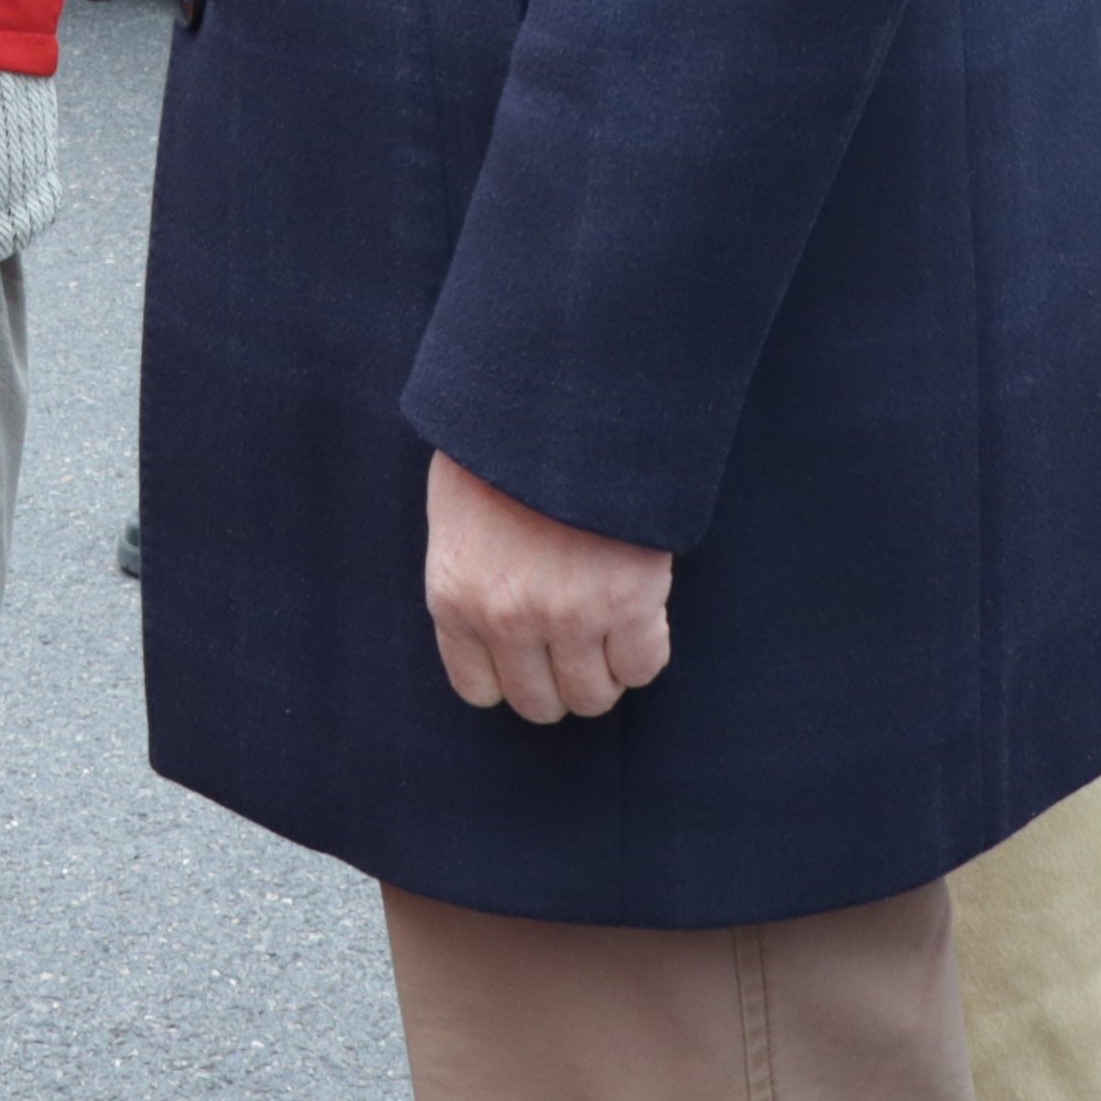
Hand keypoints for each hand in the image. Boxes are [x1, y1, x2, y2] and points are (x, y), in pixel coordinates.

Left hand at [423, 449, 672, 724]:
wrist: (561, 397)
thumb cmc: (504, 446)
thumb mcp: (459, 515)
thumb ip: (474, 576)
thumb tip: (498, 620)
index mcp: (454, 597)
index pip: (478, 688)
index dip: (513, 675)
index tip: (534, 655)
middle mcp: (505, 619)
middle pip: (540, 703)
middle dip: (563, 682)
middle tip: (581, 645)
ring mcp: (567, 615)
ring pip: (594, 695)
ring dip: (607, 671)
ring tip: (614, 629)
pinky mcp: (627, 601)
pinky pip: (644, 664)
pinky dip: (646, 650)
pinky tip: (643, 612)